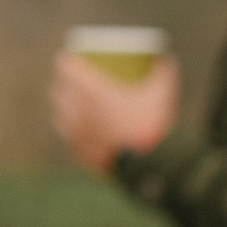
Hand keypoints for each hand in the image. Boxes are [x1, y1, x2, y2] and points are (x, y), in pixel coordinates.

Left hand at [50, 51, 178, 175]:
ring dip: (64, 105)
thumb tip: (167, 59)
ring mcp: (75, 133)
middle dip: (64, 83)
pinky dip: (70, 128)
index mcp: (93, 92)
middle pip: (59, 90)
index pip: (66, 68)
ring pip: (59, 113)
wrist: (147, 167)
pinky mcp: (78, 152)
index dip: (66, 61)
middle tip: (74, 80)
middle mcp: (78, 111)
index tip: (70, 58)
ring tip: (75, 103)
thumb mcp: (162, 94)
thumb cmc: (152, 125)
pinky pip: (67, 135)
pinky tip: (79, 128)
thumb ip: (163, 73)